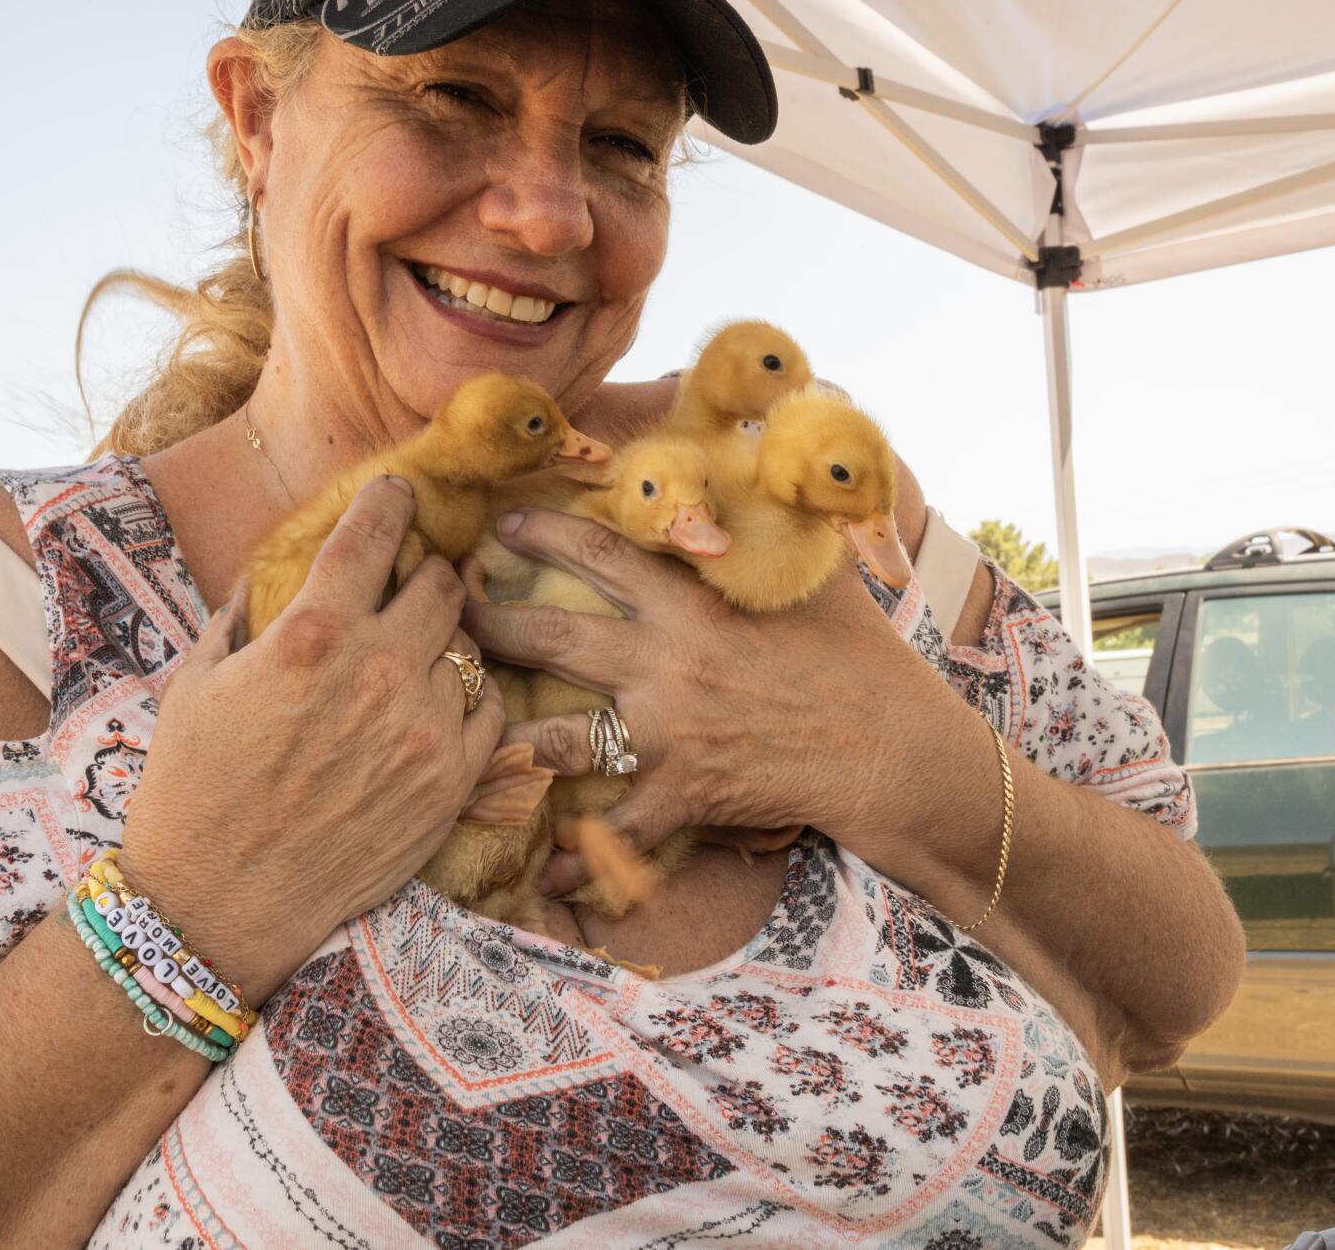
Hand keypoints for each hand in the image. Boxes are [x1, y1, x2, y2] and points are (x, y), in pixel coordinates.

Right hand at [117, 476, 505, 1003]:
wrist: (220, 901)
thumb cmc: (193, 789)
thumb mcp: (195, 682)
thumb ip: (240, 614)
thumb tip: (270, 572)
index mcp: (313, 633)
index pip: (375, 533)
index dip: (391, 502)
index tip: (397, 496)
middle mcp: (379, 670)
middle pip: (441, 584)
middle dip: (425, 576)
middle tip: (408, 589)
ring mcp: (424, 728)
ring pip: (472, 648)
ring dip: (447, 643)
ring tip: (416, 659)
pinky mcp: (452, 783)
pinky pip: (492, 712)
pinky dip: (471, 700)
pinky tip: (438, 708)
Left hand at [462, 508, 947, 896]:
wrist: (889, 745)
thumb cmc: (859, 653)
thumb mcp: (813, 570)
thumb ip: (768, 522)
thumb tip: (758, 455)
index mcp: (691, 602)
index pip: (600, 556)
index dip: (543, 535)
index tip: (501, 526)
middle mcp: (665, 663)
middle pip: (551, 637)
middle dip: (488, 624)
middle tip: (446, 617)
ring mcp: (667, 733)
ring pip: (559, 738)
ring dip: (504, 739)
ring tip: (458, 735)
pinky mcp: (683, 794)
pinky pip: (617, 834)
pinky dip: (582, 864)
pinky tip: (548, 880)